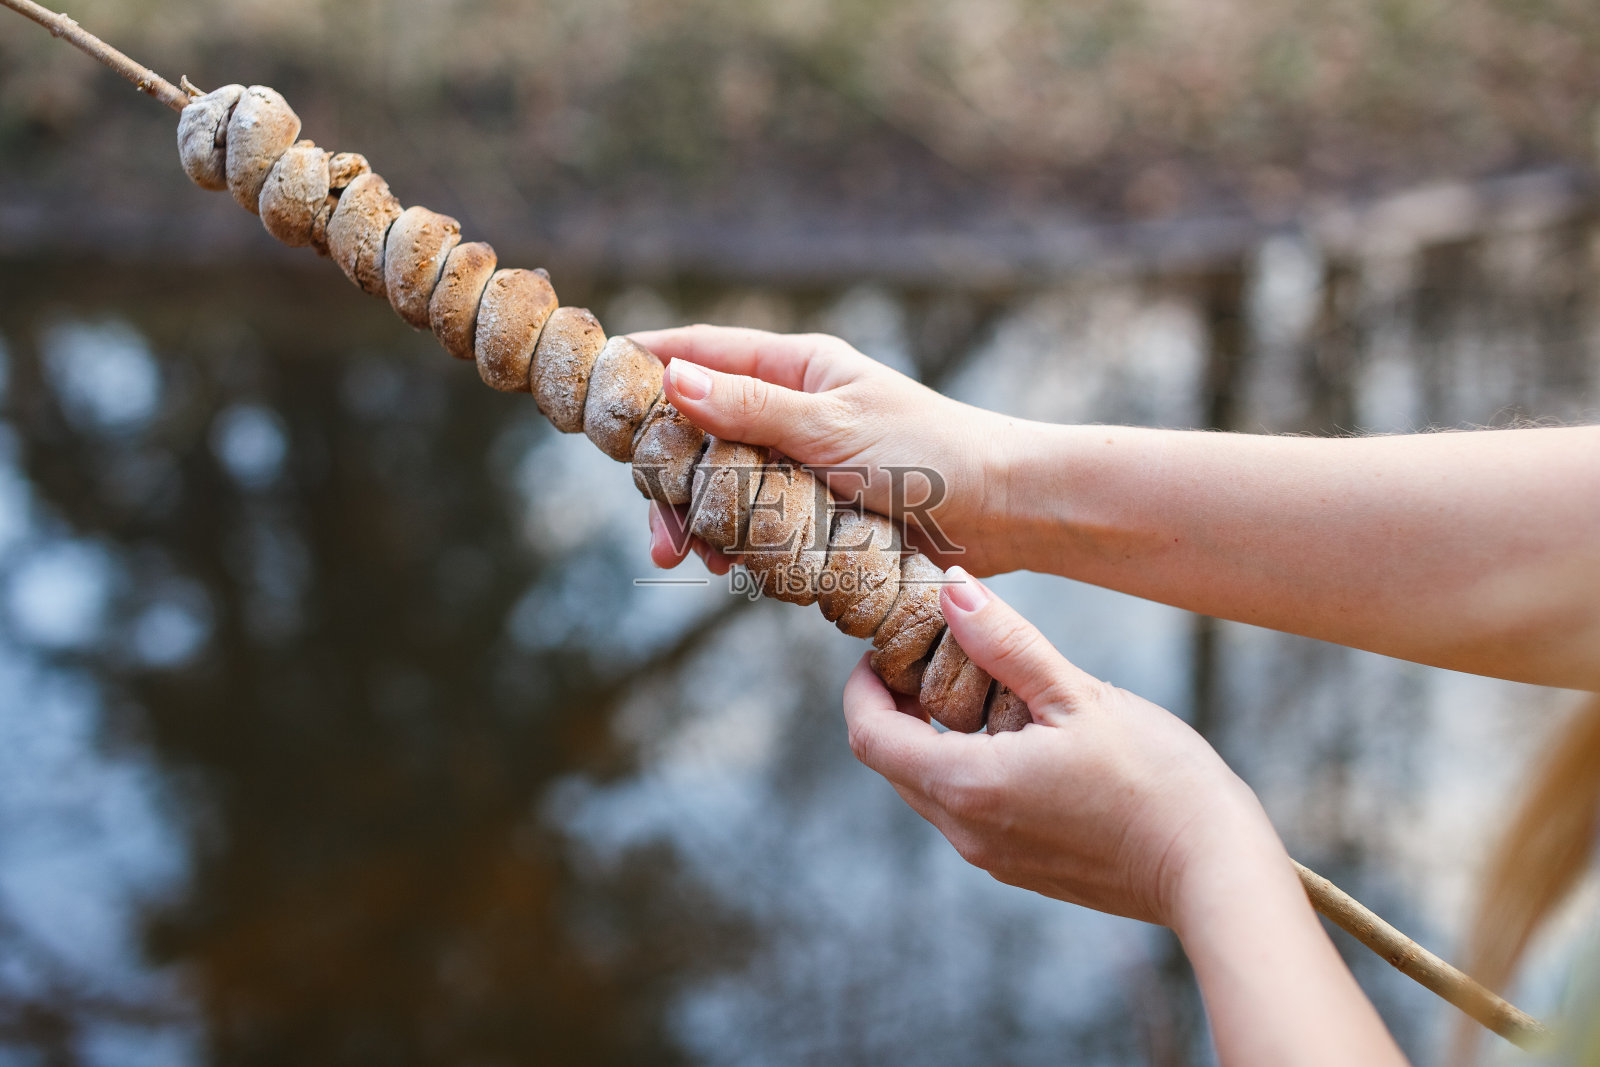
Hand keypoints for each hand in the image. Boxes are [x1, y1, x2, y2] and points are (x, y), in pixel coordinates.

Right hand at [628, 325, 1017, 575]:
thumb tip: (672, 379)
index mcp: (797, 367)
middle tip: (656, 521)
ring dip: (701, 519)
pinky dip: (737, 544)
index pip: (700, 352)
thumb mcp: (834, 426)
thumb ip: (752, 408)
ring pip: (722, 484)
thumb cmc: (932, 452)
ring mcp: (801, 463)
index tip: (592, 388)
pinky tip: (734, 567)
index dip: (643, 366)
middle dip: (669, 473)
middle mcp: (792, 411)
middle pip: (698, 430)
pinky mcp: (815, 512)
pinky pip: (756, 524)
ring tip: (695, 557)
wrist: (1006, 512)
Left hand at [842, 566, 1283, 927]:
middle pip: (894, 763)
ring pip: (932, 789)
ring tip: (990, 692)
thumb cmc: (1158, 780)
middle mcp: (967, 832)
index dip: (862, 687)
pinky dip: (972, 769)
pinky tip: (1024, 739)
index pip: (869, 736)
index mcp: (968, 787)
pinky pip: (971, 813)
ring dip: (939, 739)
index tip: (886, 649)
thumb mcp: (1077, 696)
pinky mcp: (1024, 869)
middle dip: (900, 707)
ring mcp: (995, 857)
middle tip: (937, 657)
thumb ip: (1005, 643)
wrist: (1215, 872)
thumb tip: (949, 589)